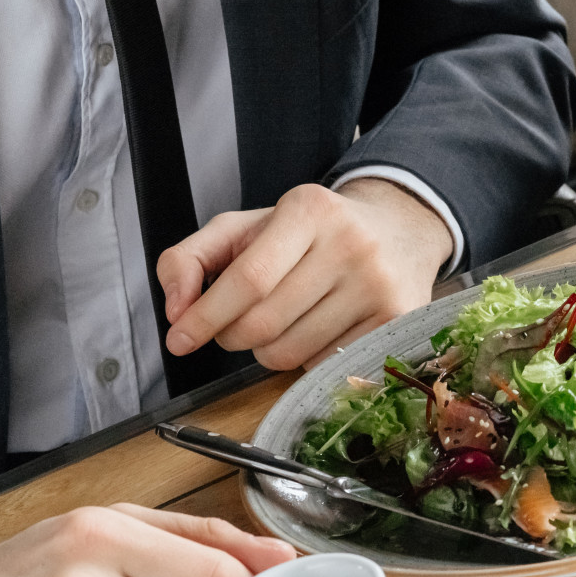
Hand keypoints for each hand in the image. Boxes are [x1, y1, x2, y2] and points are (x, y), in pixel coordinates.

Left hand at [158, 179, 452, 370]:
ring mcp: (378, 284)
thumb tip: (176, 309)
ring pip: (290, 352)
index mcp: (308, 210)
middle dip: (232, 336)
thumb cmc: (312, 234)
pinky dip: (306, 359)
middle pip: (264, 323)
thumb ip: (192, 257)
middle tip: (235, 326)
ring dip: (268, 350)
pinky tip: (318, 330)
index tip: (180, 339)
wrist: (399, 229)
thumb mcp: (248, 227)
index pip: (248, 278)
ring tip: (284, 322)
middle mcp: (350, 243)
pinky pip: (323, 366)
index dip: (206, 316)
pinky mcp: (397, 319)